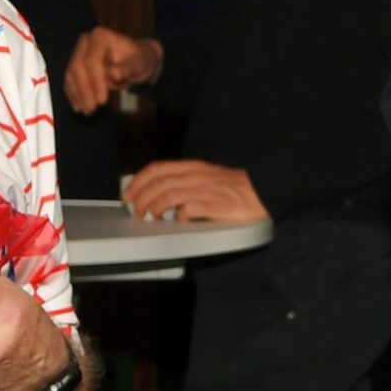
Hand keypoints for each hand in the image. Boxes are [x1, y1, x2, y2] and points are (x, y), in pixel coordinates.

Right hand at [64, 26, 160, 115]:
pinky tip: (79, 108)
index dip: (95, 82)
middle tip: (92, 110)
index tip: (103, 101)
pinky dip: (73, 95)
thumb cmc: (139, 60)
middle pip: (78, 67)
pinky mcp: (75, 65)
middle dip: (84, 90)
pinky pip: (70, 80)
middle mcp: (85, 41)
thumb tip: (114, 74)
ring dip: (78, 95)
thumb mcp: (139, 64)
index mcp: (100, 36)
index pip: (92, 61)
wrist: (135, 60)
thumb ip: (127, 68)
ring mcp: (78, 52)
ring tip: (87, 112)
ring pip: (71, 75)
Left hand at [121, 160, 267, 223]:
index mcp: (193, 167)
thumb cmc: (235, 186)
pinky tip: (178, 222)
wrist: (262, 191)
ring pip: (167, 196)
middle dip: (140, 198)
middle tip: (135, 211)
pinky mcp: (213, 205)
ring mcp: (204, 190)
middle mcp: (196, 176)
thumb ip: (186, 180)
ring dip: (153, 208)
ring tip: (150, 217)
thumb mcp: (207, 176)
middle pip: (158, 183)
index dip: (138, 181)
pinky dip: (178, 217)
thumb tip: (162, 192)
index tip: (128, 193)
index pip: (157, 168)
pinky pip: (187, 211)